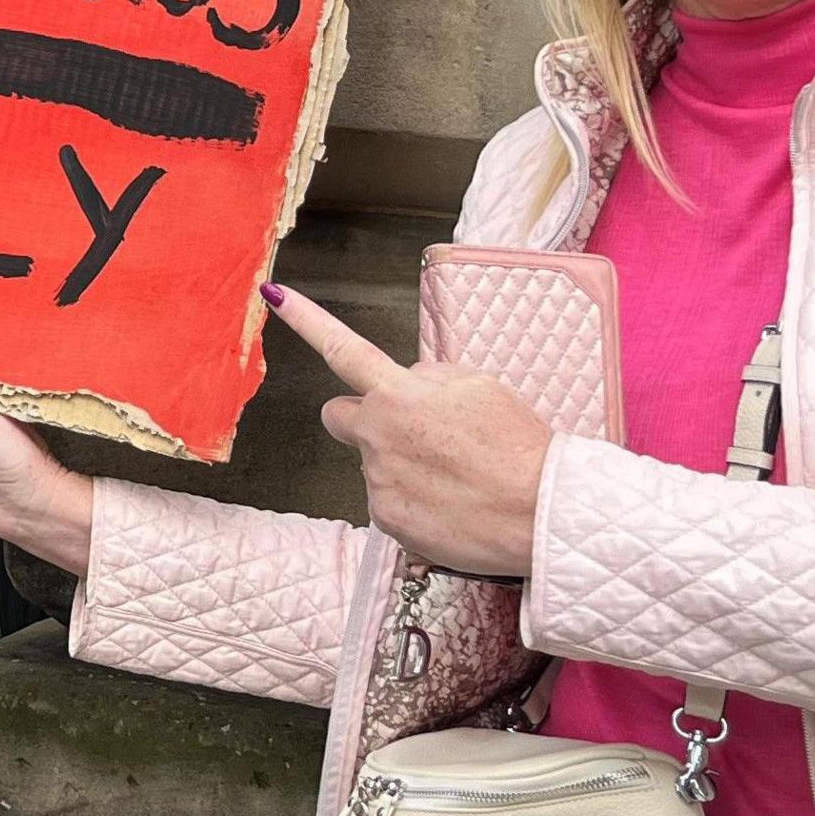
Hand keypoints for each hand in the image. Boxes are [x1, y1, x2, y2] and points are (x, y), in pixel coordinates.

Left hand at [269, 284, 551, 578]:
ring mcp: (377, 480)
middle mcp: (376, 435)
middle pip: (340, 415)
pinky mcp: (386, 520)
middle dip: (365, 418)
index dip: (305, 320)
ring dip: (401, 463)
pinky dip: (412, 501)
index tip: (273, 296)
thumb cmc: (518, 446)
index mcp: (398, 393)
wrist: (541, 513)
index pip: (342, 348)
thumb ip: (429, 378)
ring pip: (374, 462)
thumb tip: (407, 384)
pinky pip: (388, 501)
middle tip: (411, 430)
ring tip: (454, 475)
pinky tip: (449, 503)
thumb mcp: (480, 386)